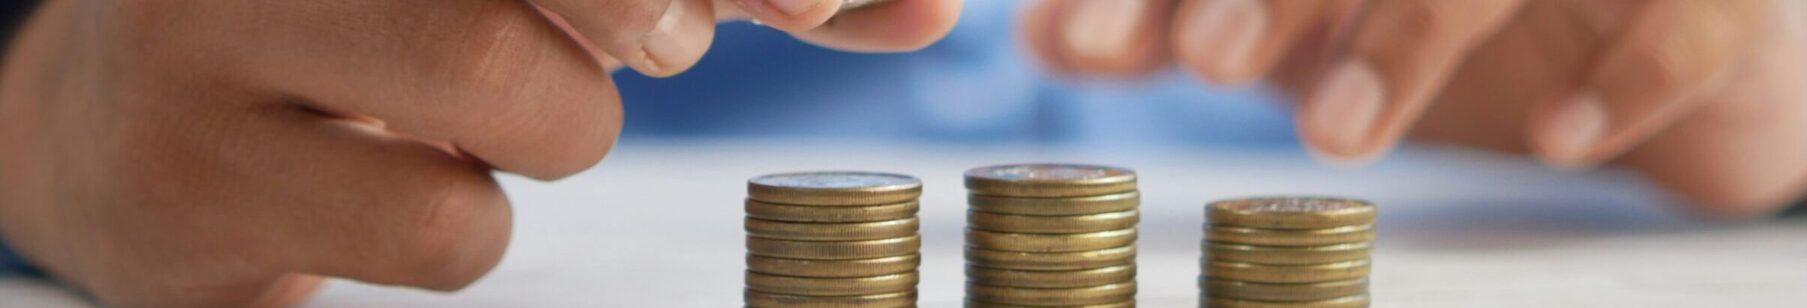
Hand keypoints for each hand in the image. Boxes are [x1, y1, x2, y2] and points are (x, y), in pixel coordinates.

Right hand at [0, 0, 959, 305]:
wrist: (135, 125)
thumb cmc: (390, 32)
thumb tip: (928, 10)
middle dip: (645, 11)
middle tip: (657, 37)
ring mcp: (211, 35)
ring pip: (505, 90)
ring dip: (557, 131)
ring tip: (491, 117)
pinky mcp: (188, 176)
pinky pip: (445, 225)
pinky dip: (476, 225)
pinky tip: (398, 185)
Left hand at [1021, 0, 1806, 216]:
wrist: (1669, 43)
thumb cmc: (1451, 18)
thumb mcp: (1301, 23)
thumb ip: (1177, 18)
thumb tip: (1047, 32)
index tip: (1088, 41)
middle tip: (1208, 61)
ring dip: (1414, 35)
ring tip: (1336, 138)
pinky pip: (1690, 20)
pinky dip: (1631, 73)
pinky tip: (1560, 136)